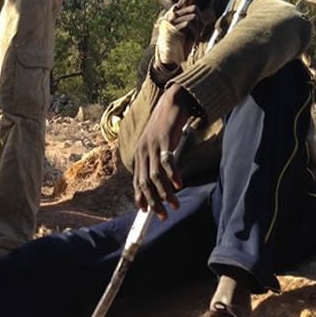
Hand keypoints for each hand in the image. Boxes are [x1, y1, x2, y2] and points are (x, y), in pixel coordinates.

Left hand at [132, 85, 193, 219]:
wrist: (172, 101)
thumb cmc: (166, 125)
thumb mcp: (157, 144)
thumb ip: (156, 161)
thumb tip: (163, 181)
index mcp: (139, 153)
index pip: (137, 180)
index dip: (141, 197)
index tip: (146, 212)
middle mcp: (142, 150)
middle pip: (144, 182)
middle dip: (153, 201)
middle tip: (162, 215)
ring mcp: (152, 145)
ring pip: (155, 175)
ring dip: (164, 193)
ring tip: (174, 204)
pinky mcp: (164, 139)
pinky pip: (167, 161)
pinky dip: (173, 175)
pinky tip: (179, 185)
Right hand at [155, 0, 204, 67]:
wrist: (168, 58)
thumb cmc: (180, 45)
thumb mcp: (190, 32)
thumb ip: (196, 22)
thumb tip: (209, 16)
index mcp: (178, 13)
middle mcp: (173, 14)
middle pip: (195, 8)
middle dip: (200, 22)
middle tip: (195, 34)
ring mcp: (172, 19)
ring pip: (194, 16)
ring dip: (196, 30)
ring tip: (189, 39)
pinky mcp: (172, 26)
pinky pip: (190, 25)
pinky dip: (193, 34)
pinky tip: (187, 41)